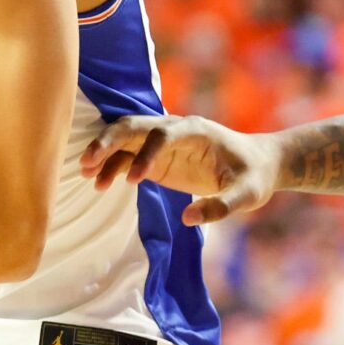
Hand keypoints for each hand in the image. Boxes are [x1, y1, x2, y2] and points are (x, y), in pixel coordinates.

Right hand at [80, 114, 280, 224]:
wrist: (258, 164)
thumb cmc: (255, 176)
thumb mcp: (247, 194)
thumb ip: (221, 207)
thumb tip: (188, 218)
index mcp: (196, 130)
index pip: (163, 133)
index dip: (146, 153)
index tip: (133, 180)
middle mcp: (175, 130)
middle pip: (134, 126)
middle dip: (109, 141)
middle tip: (86, 162)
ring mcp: (163, 143)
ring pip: (126, 138)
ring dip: (104, 152)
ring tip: (85, 174)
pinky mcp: (157, 158)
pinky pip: (128, 157)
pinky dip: (112, 166)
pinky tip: (98, 183)